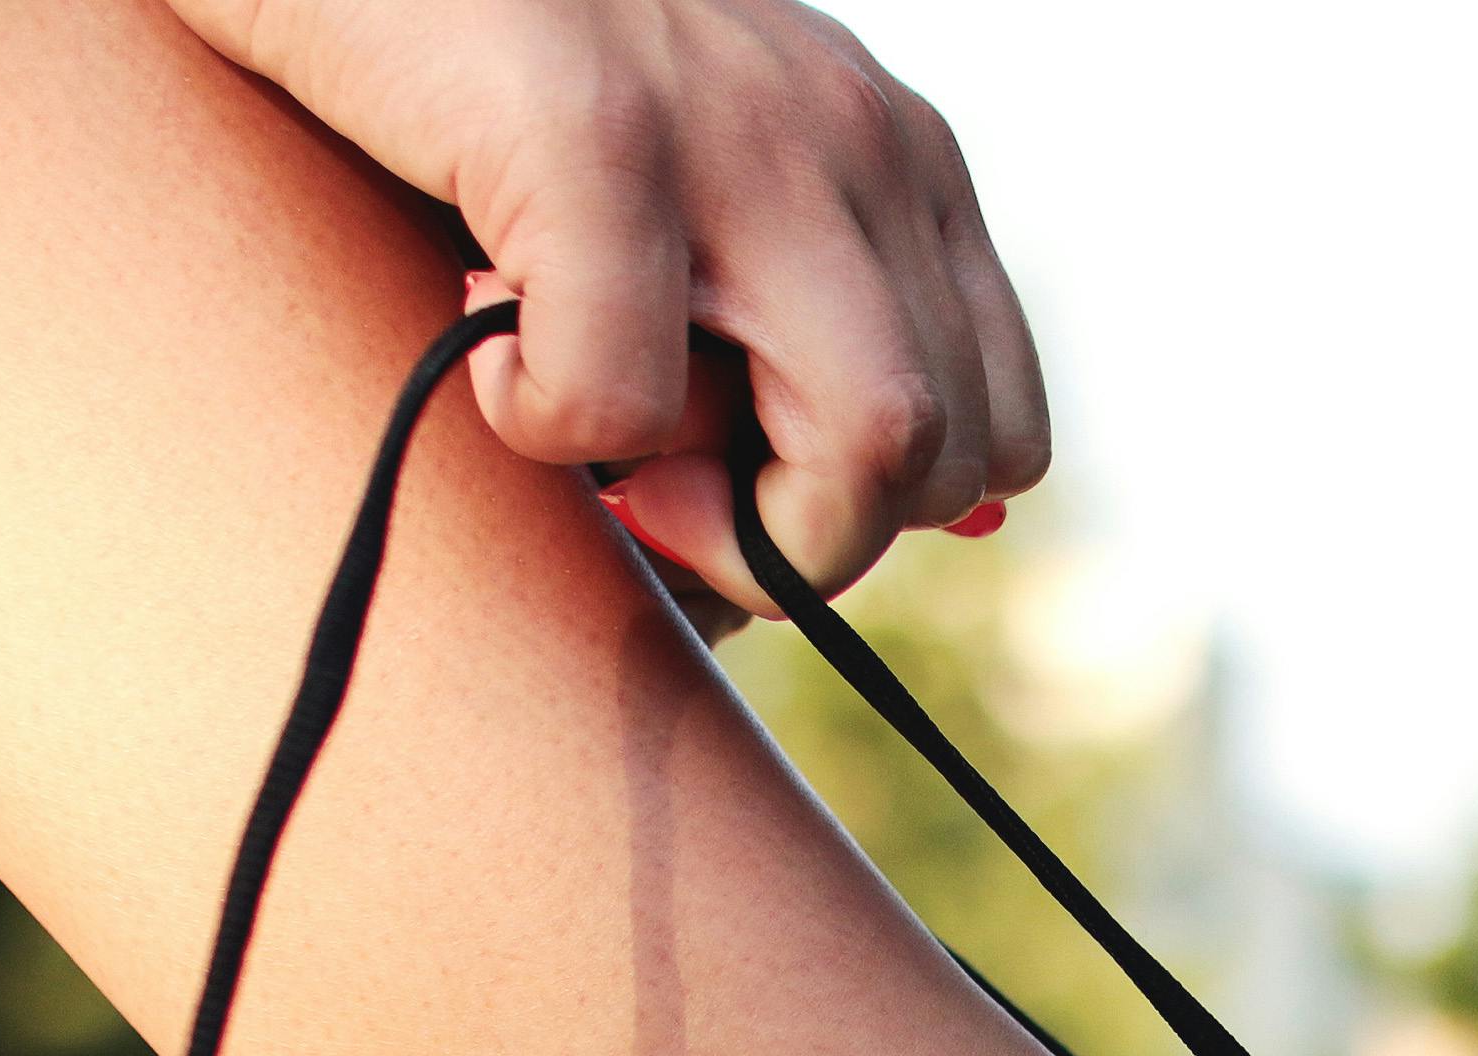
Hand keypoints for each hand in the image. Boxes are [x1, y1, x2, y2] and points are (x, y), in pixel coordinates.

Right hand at [166, 0, 1043, 611]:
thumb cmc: (485, 71)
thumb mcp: (686, 188)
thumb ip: (767, 326)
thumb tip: (774, 563)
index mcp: (899, 161)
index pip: (997, 433)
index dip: (875, 516)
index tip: (733, 493)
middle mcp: (859, 140)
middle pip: (951, 461)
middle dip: (804, 543)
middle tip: (651, 496)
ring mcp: (744, 131)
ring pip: (872, 443)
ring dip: (726, 519)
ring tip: (588, 430)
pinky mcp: (595, 131)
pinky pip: (628, 395)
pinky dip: (546, 424)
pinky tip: (481, 344)